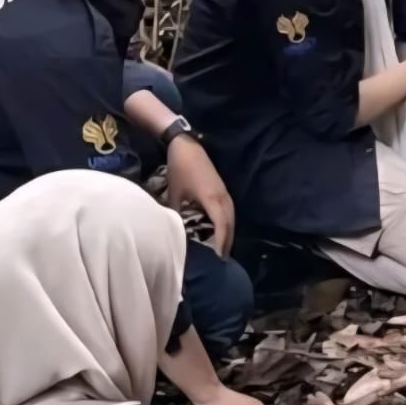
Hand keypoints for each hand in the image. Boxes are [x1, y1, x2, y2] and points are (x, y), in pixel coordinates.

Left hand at [166, 135, 234, 256]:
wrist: (187, 145)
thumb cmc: (180, 168)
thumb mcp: (175, 193)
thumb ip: (176, 213)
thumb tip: (174, 230)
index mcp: (212, 199)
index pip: (221, 226)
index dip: (221, 242)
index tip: (219, 258)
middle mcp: (222, 197)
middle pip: (230, 224)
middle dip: (228, 242)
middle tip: (223, 259)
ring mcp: (224, 192)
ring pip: (232, 217)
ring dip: (229, 233)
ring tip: (224, 248)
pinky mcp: (223, 189)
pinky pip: (229, 211)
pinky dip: (227, 223)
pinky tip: (222, 229)